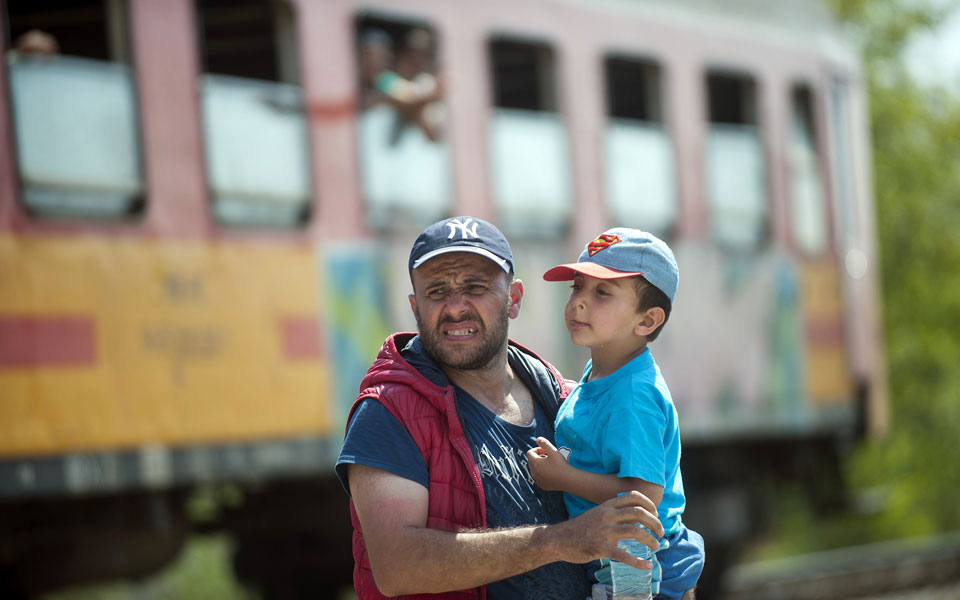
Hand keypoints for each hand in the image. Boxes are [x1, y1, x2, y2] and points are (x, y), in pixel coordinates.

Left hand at [525, 436, 571, 490]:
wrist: (569, 480)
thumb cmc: (561, 464)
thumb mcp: (553, 451)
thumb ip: (544, 443)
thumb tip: (537, 439)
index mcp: (535, 463)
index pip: (529, 453)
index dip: (537, 449)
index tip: (546, 451)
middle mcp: (534, 472)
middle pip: (530, 461)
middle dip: (537, 457)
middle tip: (548, 457)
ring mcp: (537, 480)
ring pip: (533, 470)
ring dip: (539, 465)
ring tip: (550, 464)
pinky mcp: (542, 486)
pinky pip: (538, 477)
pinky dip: (541, 473)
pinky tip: (551, 473)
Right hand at [547, 491, 663, 569]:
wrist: (558, 540)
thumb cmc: (579, 528)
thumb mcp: (596, 513)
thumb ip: (612, 513)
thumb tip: (632, 516)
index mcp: (606, 505)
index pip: (632, 496)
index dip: (648, 503)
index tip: (655, 513)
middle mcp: (607, 515)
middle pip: (638, 512)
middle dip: (655, 522)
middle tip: (660, 531)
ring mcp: (604, 531)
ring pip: (635, 531)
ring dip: (650, 539)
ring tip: (656, 545)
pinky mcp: (601, 547)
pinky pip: (624, 555)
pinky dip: (638, 562)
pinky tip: (647, 565)